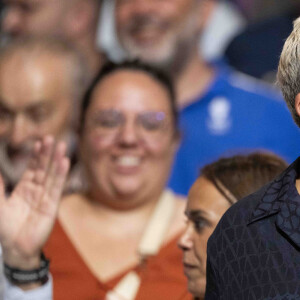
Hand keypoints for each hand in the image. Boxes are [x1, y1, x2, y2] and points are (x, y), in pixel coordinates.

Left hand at [0, 136, 69, 269]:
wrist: (14, 249)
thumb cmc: (5, 228)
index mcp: (25, 189)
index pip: (32, 168)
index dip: (36, 156)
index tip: (39, 142)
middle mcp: (37, 191)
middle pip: (43, 169)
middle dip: (47, 154)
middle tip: (51, 138)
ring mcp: (45, 198)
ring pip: (51, 176)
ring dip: (56, 161)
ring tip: (61, 147)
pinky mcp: (51, 206)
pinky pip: (56, 188)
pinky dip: (60, 175)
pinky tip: (64, 163)